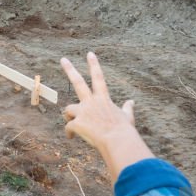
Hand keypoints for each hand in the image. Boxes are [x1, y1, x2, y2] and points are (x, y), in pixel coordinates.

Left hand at [60, 52, 153, 181]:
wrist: (118, 141)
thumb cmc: (124, 131)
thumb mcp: (127, 117)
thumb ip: (127, 108)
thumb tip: (132, 102)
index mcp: (104, 99)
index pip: (98, 77)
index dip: (94, 65)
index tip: (89, 53)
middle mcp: (92, 102)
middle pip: (78, 82)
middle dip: (70, 69)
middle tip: (63, 59)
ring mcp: (83, 112)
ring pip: (68, 109)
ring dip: (69, 116)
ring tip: (72, 123)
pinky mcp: (77, 123)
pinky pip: (68, 127)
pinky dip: (69, 132)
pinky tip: (71, 137)